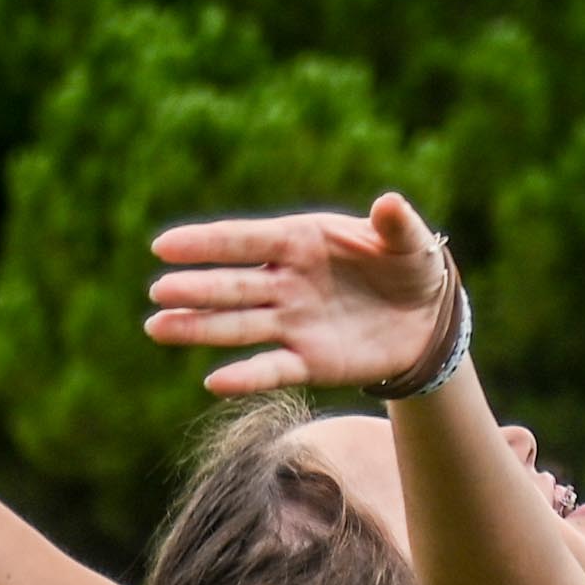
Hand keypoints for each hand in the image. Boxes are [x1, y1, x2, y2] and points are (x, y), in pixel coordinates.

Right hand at [145, 193, 458, 394]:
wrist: (427, 316)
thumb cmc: (409, 264)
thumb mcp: (411, 242)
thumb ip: (397, 226)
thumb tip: (390, 203)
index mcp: (300, 241)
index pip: (245, 239)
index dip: (206, 243)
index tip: (165, 246)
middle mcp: (286, 282)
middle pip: (233, 285)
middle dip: (196, 288)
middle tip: (159, 292)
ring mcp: (293, 323)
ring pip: (239, 326)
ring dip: (199, 327)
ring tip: (158, 328)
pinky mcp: (309, 361)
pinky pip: (272, 369)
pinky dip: (246, 377)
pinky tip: (214, 381)